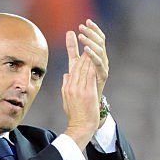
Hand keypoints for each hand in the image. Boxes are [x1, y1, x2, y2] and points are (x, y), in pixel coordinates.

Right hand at [61, 31, 99, 149]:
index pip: (71, 64)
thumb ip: (65, 85)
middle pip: (77, 63)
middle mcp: (71, 85)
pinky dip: (92, 64)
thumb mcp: (67, 99)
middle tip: (83, 32)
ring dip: (87, 52)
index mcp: (67, 86)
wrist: (80, 126)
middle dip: (80, 46)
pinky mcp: (87, 92)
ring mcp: (79, 88)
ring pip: (84, 67)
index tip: (72, 37)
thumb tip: (65, 75)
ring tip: (89, 40)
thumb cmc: (75, 115)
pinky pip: (90, 75)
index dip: (72, 49)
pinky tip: (94, 54)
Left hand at [76, 19, 108, 98]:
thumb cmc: (81, 82)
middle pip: (100, 42)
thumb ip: (73, 48)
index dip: (93, 29)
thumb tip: (69, 32)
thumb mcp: (75, 62)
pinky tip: (85, 50)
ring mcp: (104, 67)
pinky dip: (92, 55)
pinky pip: (98, 63)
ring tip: (81, 36)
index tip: (86, 21)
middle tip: (82, 27)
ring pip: (100, 50)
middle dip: (91, 33)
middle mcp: (103, 59)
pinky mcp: (102, 75)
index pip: (98, 38)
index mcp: (97, 55)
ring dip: (90, 42)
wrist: (86, 102)